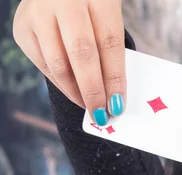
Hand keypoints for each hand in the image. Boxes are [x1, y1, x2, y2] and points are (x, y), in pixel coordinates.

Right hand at [12, 0, 126, 125]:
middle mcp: (63, 1)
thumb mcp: (107, 14)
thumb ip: (110, 45)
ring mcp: (38, 13)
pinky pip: (43, 64)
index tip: (118, 105)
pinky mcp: (22, 26)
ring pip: (58, 63)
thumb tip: (115, 92)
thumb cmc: (91, 4)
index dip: (115, 78)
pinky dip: (60, 83)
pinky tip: (74, 92)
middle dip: (94, 90)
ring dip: (76, 92)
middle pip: (82, 53)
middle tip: (102, 114)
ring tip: (90, 106)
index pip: (109, 42)